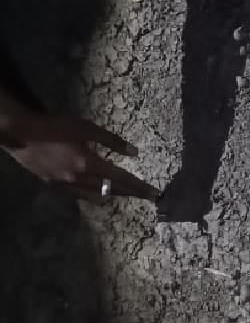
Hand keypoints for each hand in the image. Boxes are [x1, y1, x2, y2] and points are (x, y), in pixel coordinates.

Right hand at [3, 112, 158, 200]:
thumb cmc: (55, 126)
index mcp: (89, 164)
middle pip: (111, 191)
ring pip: (96, 196)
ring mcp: (65, 185)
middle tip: (145, 196)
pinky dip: (93, 194)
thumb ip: (112, 141)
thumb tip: (134, 152)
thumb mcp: (86, 128)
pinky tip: (98, 192)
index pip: (122, 179)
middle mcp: (79, 179)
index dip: (140, 187)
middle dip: (131, 193)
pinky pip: (80, 195)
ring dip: (113, 195)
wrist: (20, 133)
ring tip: (126, 193)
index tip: (155, 194)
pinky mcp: (54, 186)